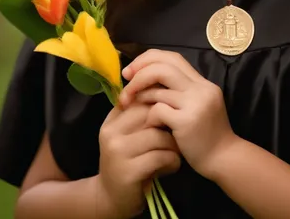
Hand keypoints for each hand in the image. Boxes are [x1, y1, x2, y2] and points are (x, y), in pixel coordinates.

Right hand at [97, 101, 180, 218]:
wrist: (111, 198)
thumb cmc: (127, 161)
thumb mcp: (128, 135)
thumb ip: (140, 116)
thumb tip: (166, 91)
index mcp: (112, 120)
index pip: (141, 98)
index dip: (161, 104)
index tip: (173, 114)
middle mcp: (111, 133)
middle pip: (151, 114)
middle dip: (170, 123)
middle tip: (178, 133)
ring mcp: (118, 152)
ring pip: (158, 135)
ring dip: (173, 145)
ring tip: (175, 152)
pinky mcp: (128, 172)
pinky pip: (160, 156)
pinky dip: (172, 161)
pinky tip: (171, 165)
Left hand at [120, 50, 236, 179]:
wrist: (224, 159)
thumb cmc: (206, 134)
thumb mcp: (197, 105)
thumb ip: (180, 91)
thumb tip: (147, 78)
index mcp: (202, 82)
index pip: (172, 57)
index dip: (148, 59)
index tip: (132, 70)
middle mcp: (200, 89)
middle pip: (163, 67)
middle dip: (139, 73)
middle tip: (125, 82)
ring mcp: (194, 104)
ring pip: (157, 89)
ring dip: (139, 96)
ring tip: (131, 105)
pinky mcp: (186, 121)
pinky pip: (158, 110)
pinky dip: (148, 116)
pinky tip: (150, 126)